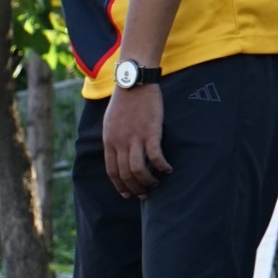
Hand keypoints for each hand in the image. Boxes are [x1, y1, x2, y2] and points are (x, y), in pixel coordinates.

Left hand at [101, 81, 171, 199]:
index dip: (119, 186)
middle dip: (135, 188)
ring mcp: (135, 137)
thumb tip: (118, 154)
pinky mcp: (151, 132)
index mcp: (109, 141)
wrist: (134, 83)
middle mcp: (120, 142)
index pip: (112, 171)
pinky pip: (155, 156)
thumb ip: (113, 139)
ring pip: (137, 170)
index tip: (126, 195)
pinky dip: (161, 166)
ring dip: (147, 181)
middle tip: (145, 194)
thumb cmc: (124, 101)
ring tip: (155, 184)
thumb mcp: (110, 122)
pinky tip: (167, 170)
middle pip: (125, 174)